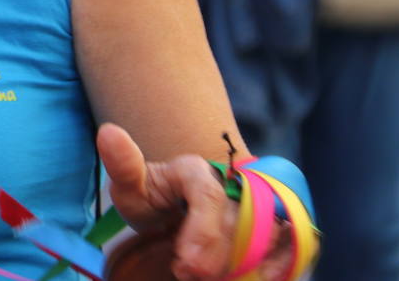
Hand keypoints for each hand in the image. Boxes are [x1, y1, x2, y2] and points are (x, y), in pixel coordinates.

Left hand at [99, 123, 293, 280]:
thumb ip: (123, 166)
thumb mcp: (131, 186)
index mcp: (196, 169)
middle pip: (238, 222)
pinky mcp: (277, 224)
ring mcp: (258, 202)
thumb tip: (108, 132)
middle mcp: (233, 181)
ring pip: (264, 237)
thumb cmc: (153, 198)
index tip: (182, 260)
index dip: (201, 230)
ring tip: (203, 275)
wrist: (180, 205)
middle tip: (186, 273)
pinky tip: (251, 277)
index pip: (208, 195)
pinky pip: (290, 244)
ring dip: (237, 264)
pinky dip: (274, 265)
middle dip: (214, 256)